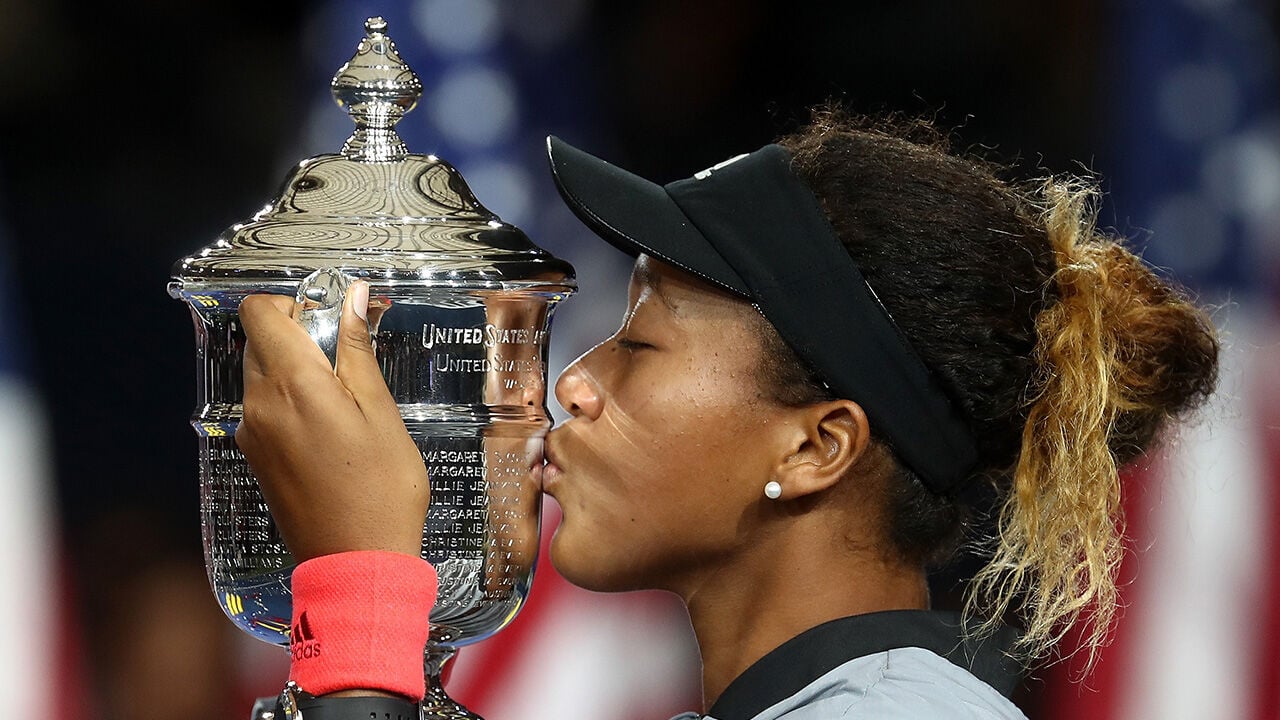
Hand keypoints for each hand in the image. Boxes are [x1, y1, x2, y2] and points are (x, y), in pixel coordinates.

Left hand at [236, 282, 428, 561]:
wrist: (356, 564)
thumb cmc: (381, 490)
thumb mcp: (380, 411)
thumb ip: (356, 350)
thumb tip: (351, 298)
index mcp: (290, 385)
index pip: (259, 312)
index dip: (293, 303)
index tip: (331, 319)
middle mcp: (258, 404)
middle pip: (260, 340)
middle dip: (300, 335)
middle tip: (348, 361)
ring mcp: (251, 433)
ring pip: (262, 374)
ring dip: (297, 370)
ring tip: (345, 401)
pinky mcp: (256, 456)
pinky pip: (265, 408)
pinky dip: (291, 401)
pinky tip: (331, 431)